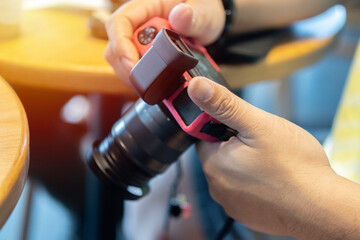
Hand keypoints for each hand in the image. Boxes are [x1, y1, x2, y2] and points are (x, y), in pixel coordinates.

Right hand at [105, 0, 224, 83]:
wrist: (206, 23)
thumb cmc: (203, 11)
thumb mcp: (204, 12)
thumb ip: (194, 16)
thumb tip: (180, 15)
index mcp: (146, 5)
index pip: (120, 22)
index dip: (121, 45)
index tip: (133, 65)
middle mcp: (137, 22)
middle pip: (115, 45)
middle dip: (126, 66)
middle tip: (145, 82)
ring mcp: (137, 39)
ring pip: (119, 59)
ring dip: (132, 74)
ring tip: (151, 83)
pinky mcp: (140, 52)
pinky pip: (131, 67)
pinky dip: (139, 78)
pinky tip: (153, 82)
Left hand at [187, 77, 336, 237]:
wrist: (322, 208)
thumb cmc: (294, 166)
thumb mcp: (258, 124)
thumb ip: (224, 104)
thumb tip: (196, 87)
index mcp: (214, 164)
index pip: (203, 136)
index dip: (222, 125)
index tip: (242, 125)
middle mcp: (216, 186)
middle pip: (218, 153)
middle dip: (236, 143)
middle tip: (262, 143)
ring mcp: (231, 203)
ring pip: (232, 172)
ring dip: (245, 163)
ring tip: (271, 161)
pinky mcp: (245, 213)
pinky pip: (243, 190)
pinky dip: (254, 182)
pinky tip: (273, 179)